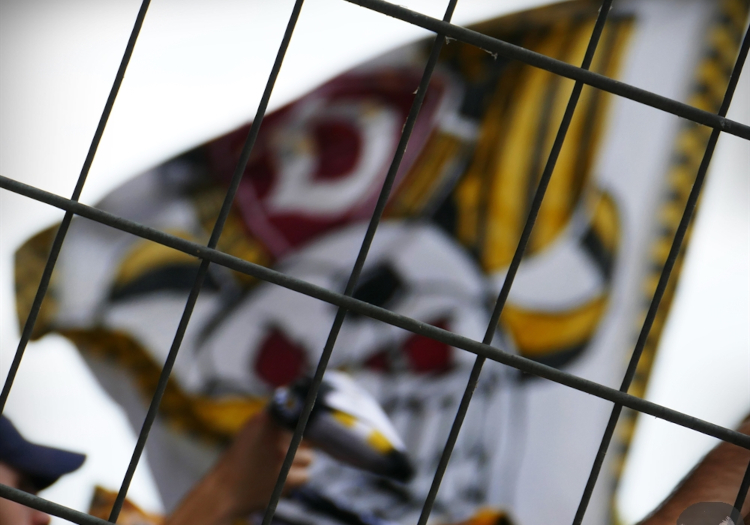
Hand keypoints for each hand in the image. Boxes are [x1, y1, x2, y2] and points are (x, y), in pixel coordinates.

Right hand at [166, 411, 313, 524]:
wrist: (223, 491)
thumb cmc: (238, 462)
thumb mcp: (251, 431)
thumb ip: (274, 422)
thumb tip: (301, 414)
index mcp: (264, 418)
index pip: (299, 414)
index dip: (303, 424)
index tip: (306, 427)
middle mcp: (274, 433)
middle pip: (306, 438)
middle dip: (297, 448)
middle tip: (278, 456)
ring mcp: (282, 455)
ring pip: (308, 457)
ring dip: (297, 464)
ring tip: (277, 469)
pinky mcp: (287, 477)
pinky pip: (305, 476)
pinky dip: (295, 480)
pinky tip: (278, 480)